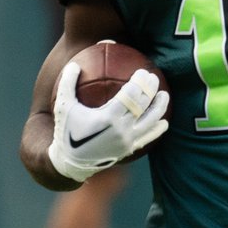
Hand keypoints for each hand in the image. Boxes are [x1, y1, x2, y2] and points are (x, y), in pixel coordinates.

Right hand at [47, 62, 169, 182]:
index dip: (140, 82)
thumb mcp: (62, 106)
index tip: (142, 71)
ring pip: (151, 122)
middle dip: (151, 89)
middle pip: (143, 105)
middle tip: (153, 77)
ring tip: (165, 95)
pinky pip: (148, 138)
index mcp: (108, 117)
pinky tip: (164, 122)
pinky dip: (157, 130)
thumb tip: (73, 64)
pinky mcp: (128, 150)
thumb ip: (67, 84)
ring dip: (160, 107)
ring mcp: (127, 141)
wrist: (69, 163)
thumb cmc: (66, 131)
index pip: (131, 95)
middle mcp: (121, 130)